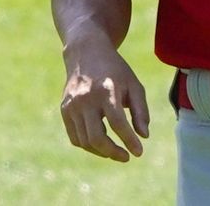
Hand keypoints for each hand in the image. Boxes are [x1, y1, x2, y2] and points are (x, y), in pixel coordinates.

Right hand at [59, 35, 149, 161]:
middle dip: (113, 152)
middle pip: (96, 137)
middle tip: (126, 157)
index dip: (129, 140)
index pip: (117, 123)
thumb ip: (141, 111)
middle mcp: (86, 99)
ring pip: (85, 141)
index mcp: (106, 90)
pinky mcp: (64, 110)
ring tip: (116, 151)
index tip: (139, 152)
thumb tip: (144, 136)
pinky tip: (101, 144)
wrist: (86, 52)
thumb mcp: (134, 84)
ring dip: (102, 151)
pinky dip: (88, 145)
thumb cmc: (115, 70)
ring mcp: (72, 105)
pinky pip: (75, 137)